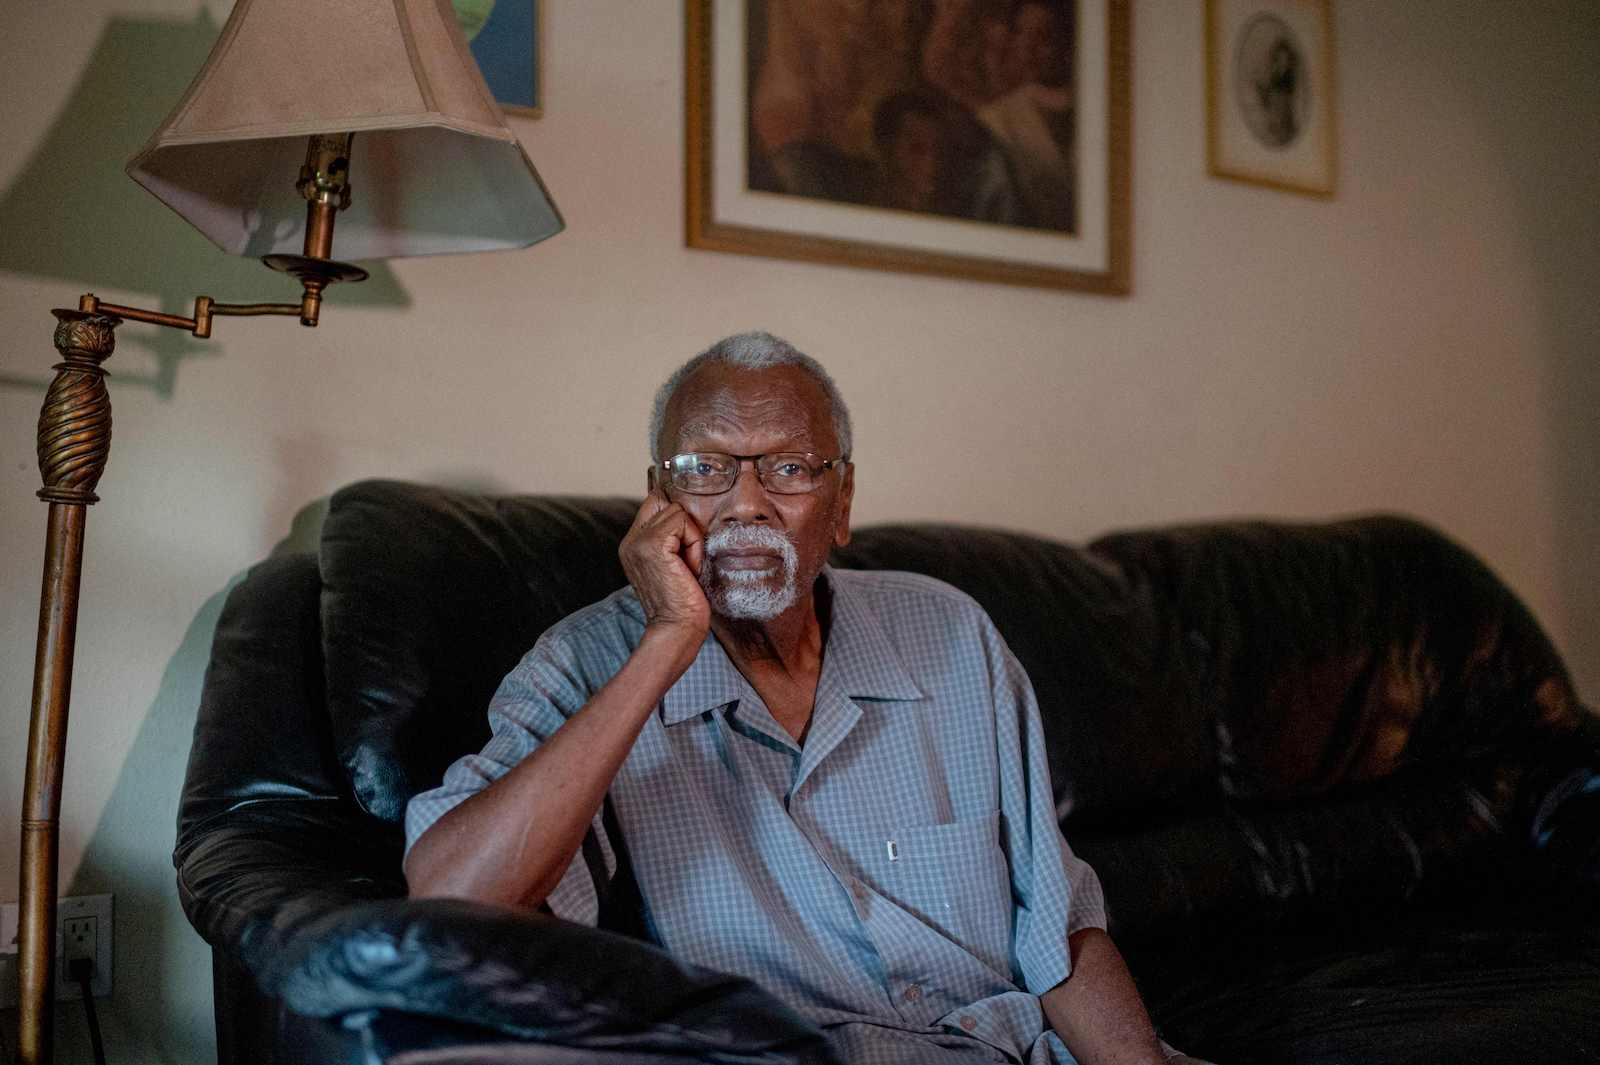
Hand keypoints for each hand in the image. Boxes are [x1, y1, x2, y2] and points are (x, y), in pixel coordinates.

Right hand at [619, 488, 709, 640]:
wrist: (677, 629)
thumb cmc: (683, 602)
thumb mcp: (672, 564)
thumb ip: (671, 539)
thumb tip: (687, 513)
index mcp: (632, 545)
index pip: (653, 503)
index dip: (676, 517)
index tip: (684, 548)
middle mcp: (630, 541)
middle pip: (665, 502)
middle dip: (684, 526)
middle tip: (685, 559)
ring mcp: (638, 541)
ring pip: (677, 511)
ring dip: (691, 538)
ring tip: (686, 566)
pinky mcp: (653, 544)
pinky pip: (683, 522)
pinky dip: (694, 544)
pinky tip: (689, 567)